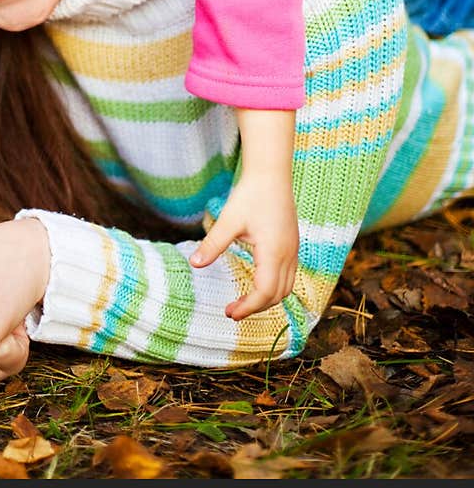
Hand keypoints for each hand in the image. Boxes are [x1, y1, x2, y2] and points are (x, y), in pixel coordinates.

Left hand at [189, 172, 298, 319]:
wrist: (271, 174)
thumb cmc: (251, 194)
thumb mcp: (228, 220)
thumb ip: (213, 244)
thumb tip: (194, 264)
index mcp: (274, 252)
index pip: (264, 292)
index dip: (248, 307)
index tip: (229, 313)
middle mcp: (288, 255)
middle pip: (277, 295)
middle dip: (256, 307)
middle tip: (231, 310)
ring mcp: (293, 250)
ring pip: (286, 287)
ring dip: (266, 299)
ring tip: (244, 302)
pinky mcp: (292, 245)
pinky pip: (288, 275)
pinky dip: (274, 287)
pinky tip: (257, 283)